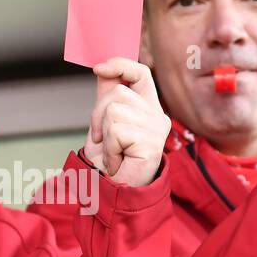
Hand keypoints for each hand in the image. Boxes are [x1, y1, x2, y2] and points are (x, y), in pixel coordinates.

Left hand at [82, 58, 170, 186]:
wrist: (116, 191)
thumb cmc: (111, 160)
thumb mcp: (104, 123)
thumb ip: (107, 97)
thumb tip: (102, 69)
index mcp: (148, 108)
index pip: (141, 74)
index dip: (121, 65)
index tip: (99, 68)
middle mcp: (157, 116)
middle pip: (119, 93)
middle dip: (99, 114)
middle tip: (102, 138)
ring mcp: (156, 129)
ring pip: (115, 111)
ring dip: (104, 134)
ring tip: (112, 152)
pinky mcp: (152, 143)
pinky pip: (117, 131)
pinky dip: (109, 148)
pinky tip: (116, 161)